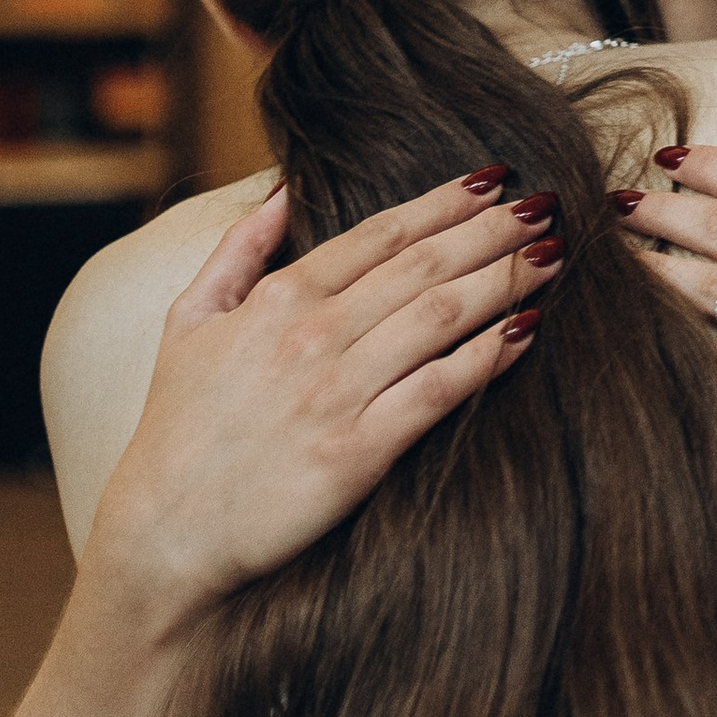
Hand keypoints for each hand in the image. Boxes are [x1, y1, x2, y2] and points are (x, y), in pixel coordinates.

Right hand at [91, 176, 558, 628]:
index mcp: (277, 300)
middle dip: (492, 230)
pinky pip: (438, 390)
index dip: (443, 202)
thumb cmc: (175, 431)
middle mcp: (311, 335)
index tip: (495, 179)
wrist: (163, 537)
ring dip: (504, 279)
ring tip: (553, 255)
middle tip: (549, 204)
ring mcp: (336, 392)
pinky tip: (528, 332)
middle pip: (423, 265)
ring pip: (440, 316)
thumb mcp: (186, 323)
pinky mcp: (357, 452)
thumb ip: (235, 251)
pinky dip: (486, 356)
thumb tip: (279, 189)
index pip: (379, 234)